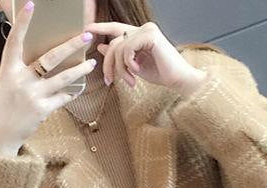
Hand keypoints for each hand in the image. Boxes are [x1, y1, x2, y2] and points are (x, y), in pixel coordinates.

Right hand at [0, 2, 98, 155]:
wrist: (1, 134)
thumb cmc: (4, 106)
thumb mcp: (6, 82)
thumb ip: (20, 69)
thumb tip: (42, 57)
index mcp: (8, 70)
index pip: (15, 41)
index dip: (22, 23)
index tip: (31, 5)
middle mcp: (21, 80)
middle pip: (49, 58)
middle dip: (70, 46)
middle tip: (85, 35)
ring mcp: (32, 95)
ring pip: (62, 78)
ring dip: (79, 70)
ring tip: (92, 63)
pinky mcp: (42, 109)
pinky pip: (62, 98)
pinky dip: (70, 93)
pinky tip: (77, 89)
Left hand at [86, 20, 207, 94]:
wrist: (180, 80)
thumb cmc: (162, 74)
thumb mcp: (135, 66)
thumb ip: (120, 56)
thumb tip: (102, 47)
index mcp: (140, 34)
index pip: (116, 28)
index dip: (101, 27)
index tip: (86, 29)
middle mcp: (143, 28)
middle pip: (114, 42)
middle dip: (109, 64)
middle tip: (109, 81)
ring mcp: (147, 30)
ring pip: (119, 48)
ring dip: (121, 69)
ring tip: (130, 82)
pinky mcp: (150, 36)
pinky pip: (127, 49)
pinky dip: (129, 64)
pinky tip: (137, 73)